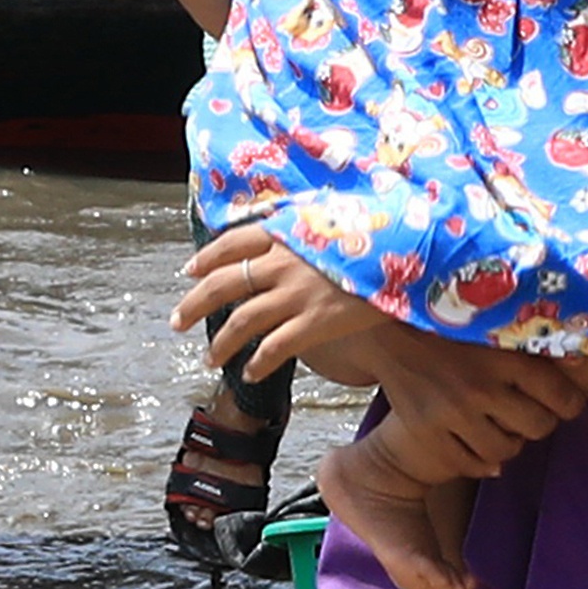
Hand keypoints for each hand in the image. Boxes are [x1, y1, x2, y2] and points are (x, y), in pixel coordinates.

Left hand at [175, 226, 379, 382]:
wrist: (409, 249)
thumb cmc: (376, 231)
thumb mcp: (333, 215)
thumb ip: (304, 226)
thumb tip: (288, 229)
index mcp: (282, 233)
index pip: (230, 245)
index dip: (206, 259)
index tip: (190, 272)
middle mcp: (280, 263)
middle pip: (223, 285)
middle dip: (194, 305)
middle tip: (177, 322)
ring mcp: (295, 294)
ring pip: (242, 321)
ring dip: (221, 343)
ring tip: (210, 359)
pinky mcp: (315, 322)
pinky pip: (275, 347)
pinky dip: (257, 362)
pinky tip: (249, 373)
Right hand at [369, 334, 587, 477]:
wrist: (386, 336)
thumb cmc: (449, 330)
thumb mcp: (492, 329)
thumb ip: (532, 346)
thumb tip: (584, 362)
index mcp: (502, 356)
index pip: (562, 397)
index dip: (568, 404)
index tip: (562, 402)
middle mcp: (479, 386)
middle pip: (538, 427)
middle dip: (537, 422)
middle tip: (524, 413)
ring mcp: (451, 412)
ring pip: (506, 450)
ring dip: (508, 442)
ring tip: (497, 426)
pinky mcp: (427, 431)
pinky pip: (470, 464)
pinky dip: (479, 459)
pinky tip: (474, 441)